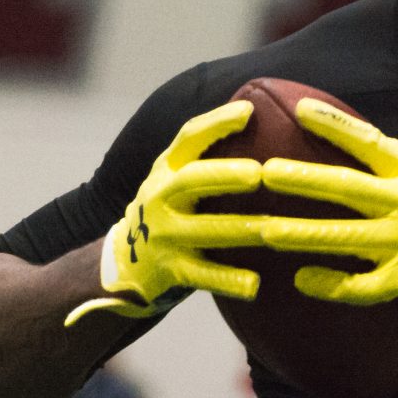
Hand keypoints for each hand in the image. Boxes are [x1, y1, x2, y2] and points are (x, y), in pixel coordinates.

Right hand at [63, 101, 328, 325]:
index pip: (188, 138)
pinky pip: (202, 275)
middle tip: (258, 174)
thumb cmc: (169, 210)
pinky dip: (228, 280)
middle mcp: (161, 197)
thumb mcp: (175, 177)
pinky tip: (254, 285)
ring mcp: (164, 235)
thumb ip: (207, 155)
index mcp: (167, 169)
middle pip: (191, 181)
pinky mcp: (170, 270)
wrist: (125, 262)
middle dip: (224, 176)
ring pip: (204, 229)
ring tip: (272, 229)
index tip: (249, 112)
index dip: (217, 123)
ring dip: (239, 229)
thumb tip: (260, 114)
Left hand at [256, 99, 397, 397]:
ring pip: (346, 239)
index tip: (298, 109)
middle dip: (304, 180)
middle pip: (347, 189)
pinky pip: (363, 286)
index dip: (334, 125)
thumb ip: (392, 156)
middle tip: (266, 173)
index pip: (368, 143)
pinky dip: (331, 284)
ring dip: (304, 236)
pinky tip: (301, 279)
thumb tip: (348, 130)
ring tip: (267, 231)